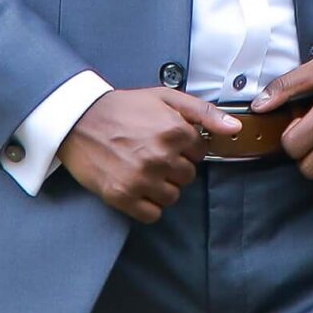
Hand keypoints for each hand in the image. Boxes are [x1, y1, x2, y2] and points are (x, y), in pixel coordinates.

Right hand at [58, 87, 239, 222]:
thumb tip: (235, 127)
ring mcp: (141, 178)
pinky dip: (147, 204)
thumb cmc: (122, 107)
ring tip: (144, 169)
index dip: (186, 147)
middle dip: (175, 167)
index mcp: (174, 131)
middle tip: (152, 154)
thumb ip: (204, 112)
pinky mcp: (122, 196)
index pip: (200, 152)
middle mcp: (160, 156)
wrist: (78, 119)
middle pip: (188, 176)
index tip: (168, 141)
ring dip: (162, 186)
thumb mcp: (165, 98)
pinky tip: (137, 186)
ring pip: (172, 197)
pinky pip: (152, 214)